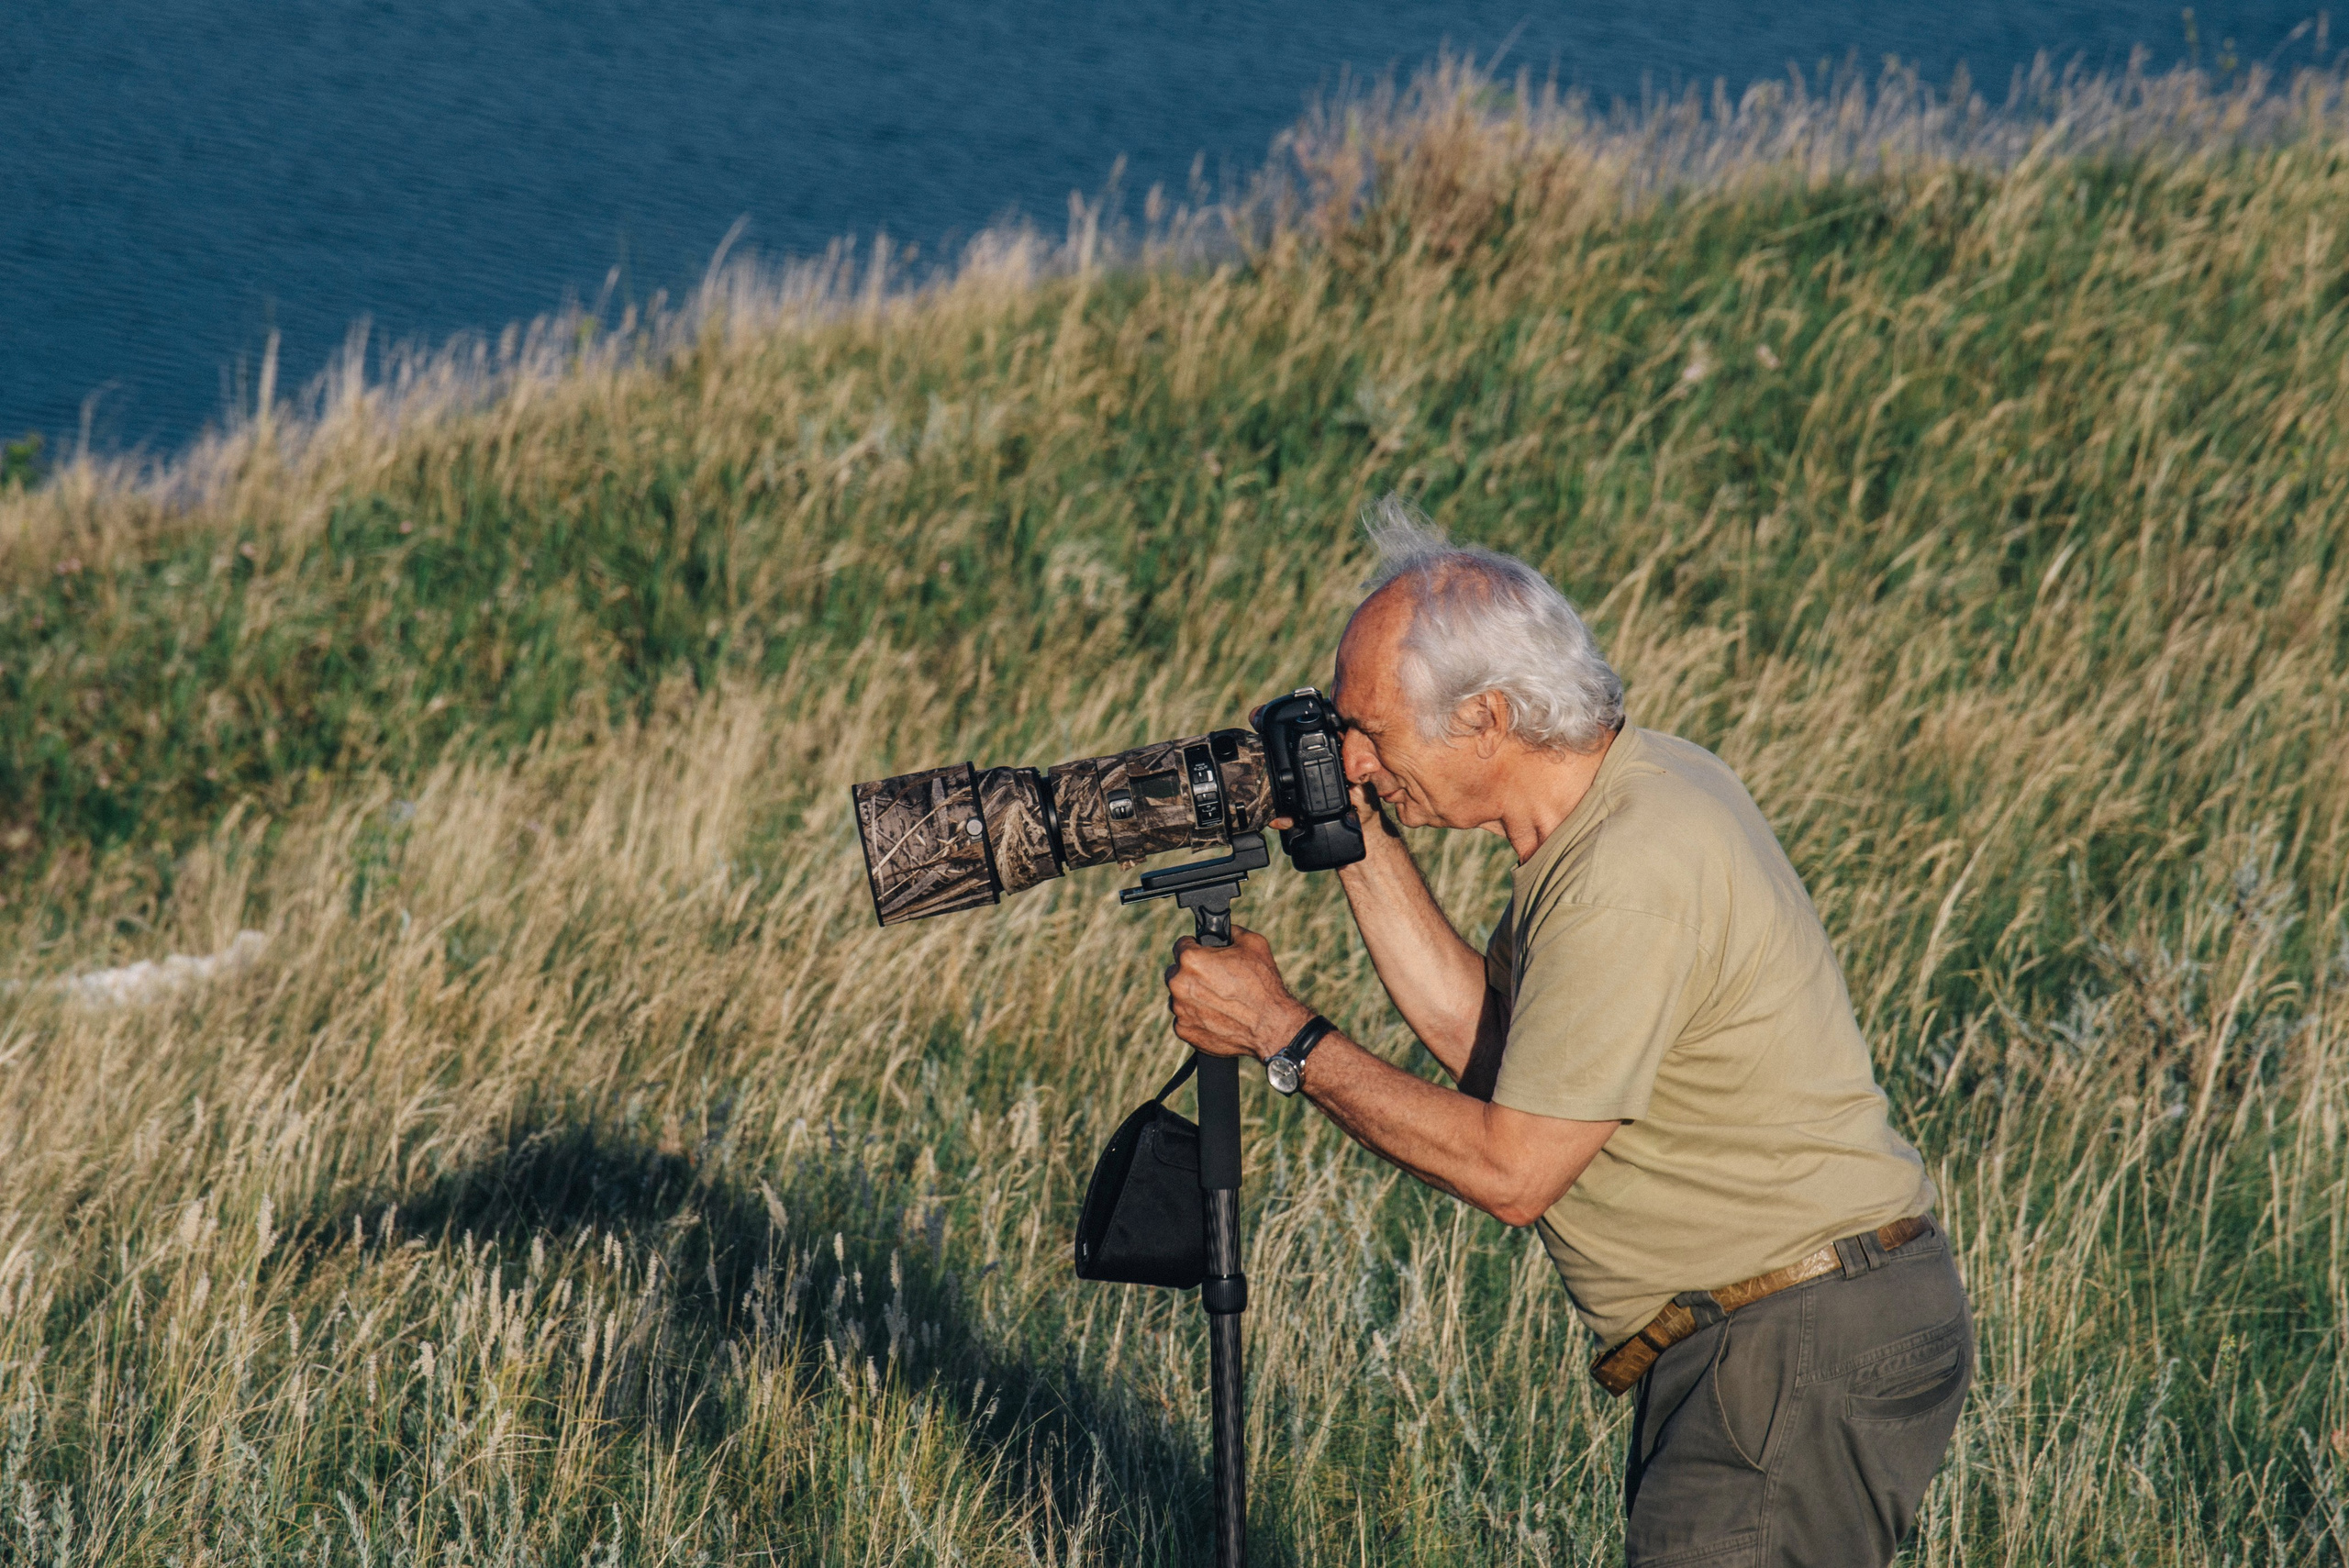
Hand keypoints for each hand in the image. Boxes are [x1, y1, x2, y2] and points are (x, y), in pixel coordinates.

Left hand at [1163, 926, 1313, 1060]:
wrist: (1271, 1026)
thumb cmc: (1263, 985)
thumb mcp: (1253, 944)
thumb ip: (1231, 931)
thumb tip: (1225, 930)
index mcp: (1191, 959)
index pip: (1181, 945)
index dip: (1195, 947)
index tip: (1204, 954)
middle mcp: (1179, 984)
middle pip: (1177, 971)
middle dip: (1192, 973)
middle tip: (1215, 979)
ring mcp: (1179, 1009)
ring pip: (1179, 996)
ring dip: (1192, 996)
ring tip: (1218, 1000)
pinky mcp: (1184, 1030)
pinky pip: (1184, 1018)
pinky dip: (1196, 1017)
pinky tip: (1216, 1016)